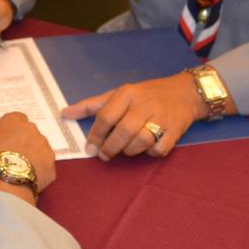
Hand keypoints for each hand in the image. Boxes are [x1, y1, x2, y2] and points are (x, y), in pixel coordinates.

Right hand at [0, 112, 55, 202]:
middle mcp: (31, 129)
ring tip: (21, 172)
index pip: (18, 119)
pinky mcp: (51, 163)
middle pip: (31, 134)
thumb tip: (3, 142)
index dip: (14, 132)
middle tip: (15, 158)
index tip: (9, 142)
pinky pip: (45, 167)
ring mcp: (44, 146)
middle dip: (26, 143)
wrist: (2, 183)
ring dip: (34, 157)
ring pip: (40, 150)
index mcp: (13, 121)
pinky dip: (39, 173)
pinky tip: (27, 181)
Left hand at [61, 72, 212, 160]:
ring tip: (123, 151)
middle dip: (110, 148)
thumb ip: (92, 105)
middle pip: (123, 131)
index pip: (106, 116)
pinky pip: (159, 149)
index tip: (90, 148)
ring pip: (141, 141)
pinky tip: (146, 149)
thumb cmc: (145, 94)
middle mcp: (144, 104)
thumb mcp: (119, 94)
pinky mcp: (176, 130)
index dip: (95, 135)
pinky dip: (150, 153)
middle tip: (104, 155)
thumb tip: (64, 113)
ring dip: (128, 151)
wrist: (185, 92)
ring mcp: (161, 117)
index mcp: (127, 93)